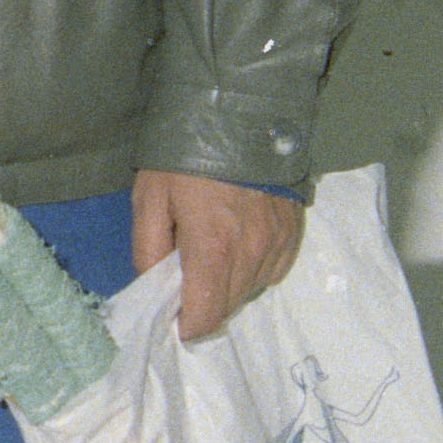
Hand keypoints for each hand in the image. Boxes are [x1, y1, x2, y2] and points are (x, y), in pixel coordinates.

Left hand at [136, 167, 305, 340]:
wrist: (238, 117)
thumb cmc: (184, 157)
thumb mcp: (149, 198)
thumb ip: (147, 249)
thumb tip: (153, 288)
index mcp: (214, 246)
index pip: (206, 312)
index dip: (187, 326)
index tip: (173, 321)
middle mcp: (253, 252)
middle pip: (229, 306)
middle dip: (204, 307)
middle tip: (183, 287)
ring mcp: (279, 243)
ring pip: (251, 290)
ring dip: (227, 288)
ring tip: (207, 261)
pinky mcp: (294, 233)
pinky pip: (272, 271)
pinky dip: (251, 271)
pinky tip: (235, 250)